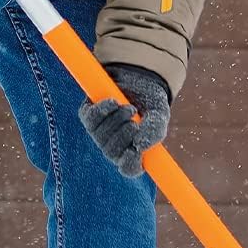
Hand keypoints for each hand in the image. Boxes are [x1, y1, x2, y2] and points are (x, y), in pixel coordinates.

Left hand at [78, 63, 170, 177]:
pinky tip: (113, 102)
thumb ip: (154, 132)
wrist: (138, 79)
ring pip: (101, 136)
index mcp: (132, 153)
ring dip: (117, 119)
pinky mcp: (88, 116)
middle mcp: (113, 148)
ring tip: (130, 108)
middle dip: (125, 133)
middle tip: (136, 118)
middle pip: (112, 152)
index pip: (129, 169)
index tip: (135, 150)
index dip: (130, 163)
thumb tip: (139, 147)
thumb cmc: (150, 104)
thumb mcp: (159, 116)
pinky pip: (91, 118)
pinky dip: (103, 110)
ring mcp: (98, 134)